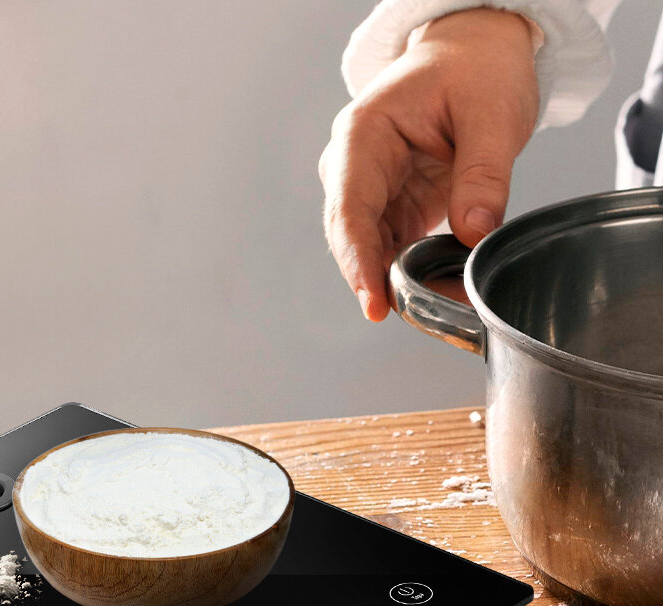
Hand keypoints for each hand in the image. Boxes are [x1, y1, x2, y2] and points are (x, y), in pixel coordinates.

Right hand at [319, 7, 539, 320]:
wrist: (473, 54)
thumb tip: (473, 232)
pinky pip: (388, 250)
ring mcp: (368, 190)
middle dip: (371, 280)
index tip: (374, 303)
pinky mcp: (390, 209)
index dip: (358, 262)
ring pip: (366, 250)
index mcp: (363, 135)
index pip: (350, 210)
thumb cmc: (475, 68)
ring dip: (390, 280)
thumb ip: (483, 174)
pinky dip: (406, 273)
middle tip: (406, 316)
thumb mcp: (492, 112)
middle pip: (350, 237)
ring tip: (429, 307)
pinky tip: (430, 291)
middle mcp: (353, 167)